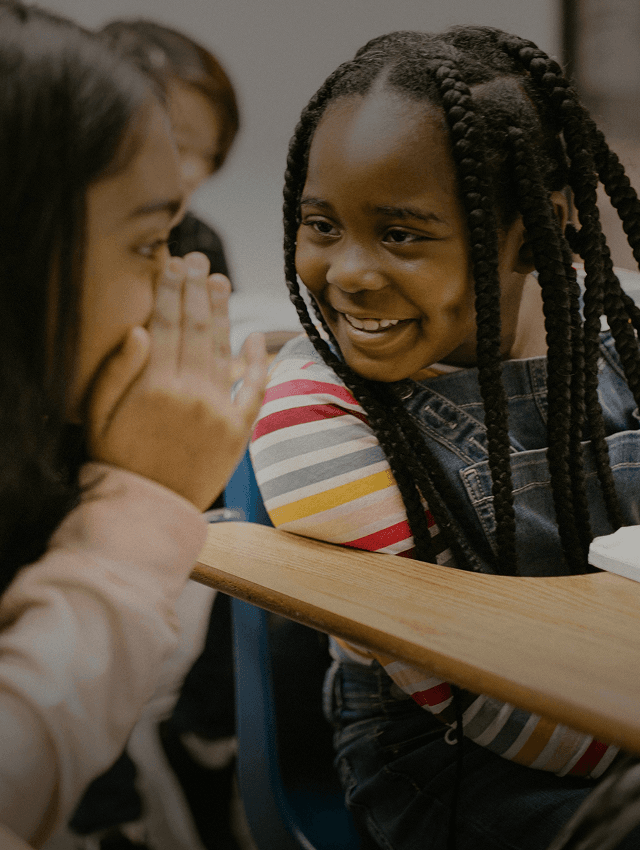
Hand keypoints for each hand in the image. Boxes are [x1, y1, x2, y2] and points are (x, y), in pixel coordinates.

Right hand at [87, 253, 267, 510]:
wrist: (148, 511)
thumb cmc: (115, 461)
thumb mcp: (96, 418)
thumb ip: (116, 372)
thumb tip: (140, 329)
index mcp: (154, 386)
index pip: (167, 324)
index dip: (172, 289)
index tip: (175, 262)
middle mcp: (191, 393)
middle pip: (198, 328)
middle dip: (198, 290)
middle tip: (200, 261)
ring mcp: (220, 412)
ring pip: (225, 350)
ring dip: (223, 313)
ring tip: (221, 283)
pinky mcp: (239, 432)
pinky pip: (255, 390)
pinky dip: (257, 362)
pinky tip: (256, 337)